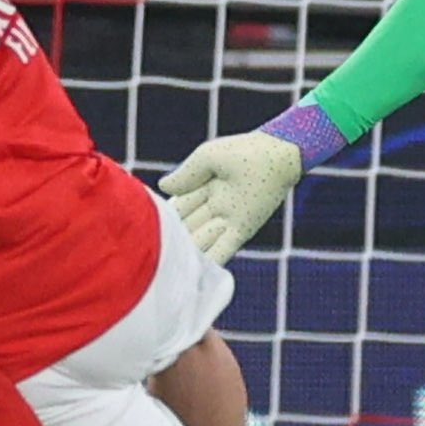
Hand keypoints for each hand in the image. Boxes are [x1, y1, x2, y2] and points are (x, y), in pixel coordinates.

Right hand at [159, 131, 303, 263]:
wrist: (278, 153)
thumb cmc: (245, 150)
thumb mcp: (209, 157)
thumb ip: (187, 174)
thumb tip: (162, 187)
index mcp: (200, 189)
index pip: (176, 208)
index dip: (162, 219)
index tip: (146, 232)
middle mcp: (211, 208)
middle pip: (185, 227)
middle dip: (170, 241)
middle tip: (151, 257)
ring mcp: (227, 220)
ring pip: (200, 241)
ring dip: (187, 255)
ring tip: (166, 272)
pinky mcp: (243, 229)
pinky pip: (223, 249)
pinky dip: (211, 261)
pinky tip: (197, 275)